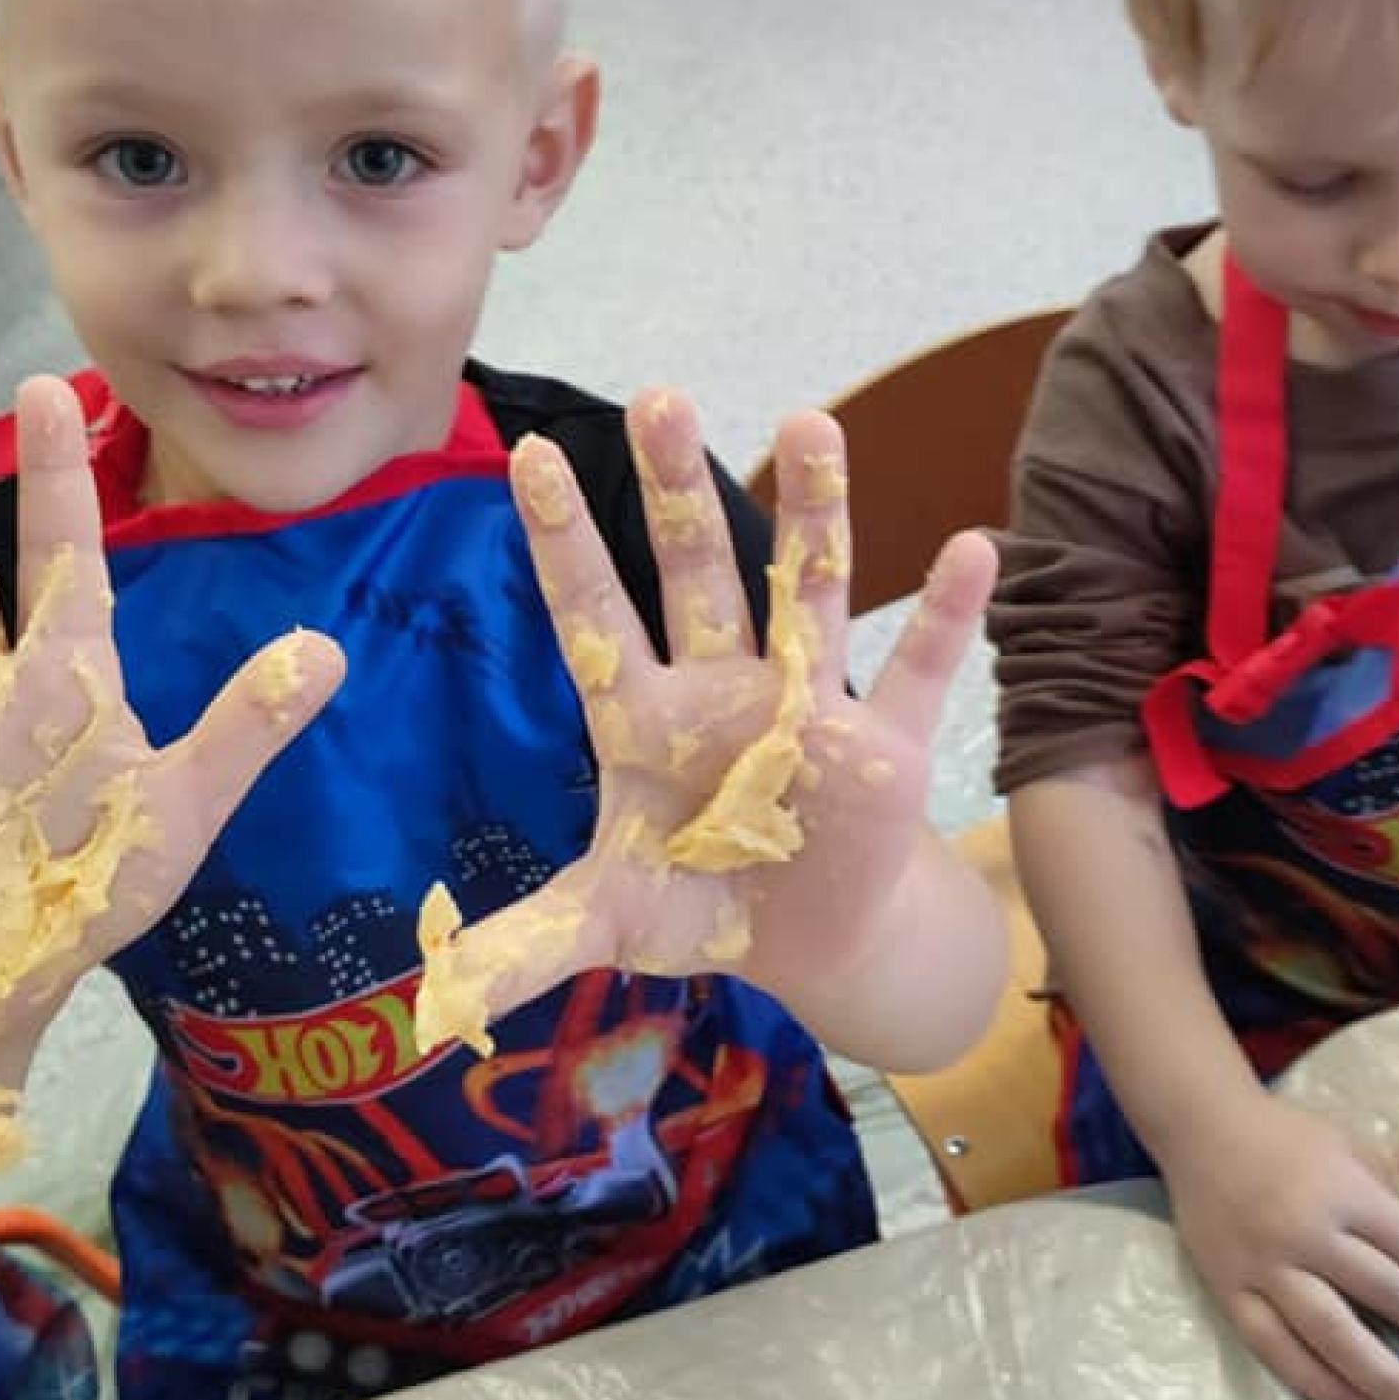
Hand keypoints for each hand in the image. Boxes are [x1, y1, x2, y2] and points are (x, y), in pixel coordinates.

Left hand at [416, 390, 992, 1048]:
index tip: (531, 455)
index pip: (592, 618)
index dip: (563, 543)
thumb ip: (524, 947)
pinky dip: (946, 616)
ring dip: (815, 513)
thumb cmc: (702, 904)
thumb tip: (425, 1003)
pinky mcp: (885, 747)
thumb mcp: (607, 923)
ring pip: (809, 593)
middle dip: (677, 490)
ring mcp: (807, 708)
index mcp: (644, 719)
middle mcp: (723, 690)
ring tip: (812, 423)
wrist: (813, 939)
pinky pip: (919, 670)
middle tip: (659, 396)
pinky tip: (973, 549)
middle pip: (696, 573)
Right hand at [1165, 1090, 1398, 1399]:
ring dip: (1388, 1380)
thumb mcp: (1348, 1147)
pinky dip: (1317, 1382)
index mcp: (1342, 1192)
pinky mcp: (1230, 1291)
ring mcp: (1265, 1269)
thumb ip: (1386, 1199)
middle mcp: (1306, 1235)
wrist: (1199, 1128)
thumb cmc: (1284, 1134)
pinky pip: (1274, 1347)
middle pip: (1385, 1295)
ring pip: (1331, 1336)